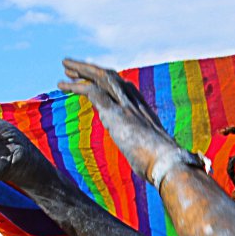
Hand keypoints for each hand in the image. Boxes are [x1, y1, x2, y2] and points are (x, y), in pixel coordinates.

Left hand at [57, 59, 178, 183]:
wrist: (171, 165)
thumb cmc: (168, 168)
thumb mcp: (157, 157)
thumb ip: (149, 155)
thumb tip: (150, 168)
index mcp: (146, 114)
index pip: (126, 89)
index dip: (110, 83)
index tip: (95, 81)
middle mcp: (137, 105)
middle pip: (113, 78)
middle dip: (93, 71)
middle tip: (73, 68)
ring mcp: (128, 108)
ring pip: (103, 78)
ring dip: (83, 70)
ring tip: (65, 66)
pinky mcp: (117, 114)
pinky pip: (94, 92)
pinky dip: (77, 86)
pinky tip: (62, 85)